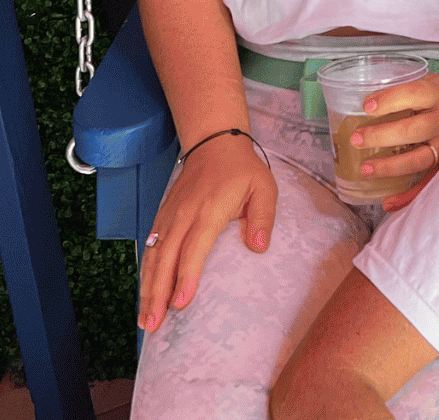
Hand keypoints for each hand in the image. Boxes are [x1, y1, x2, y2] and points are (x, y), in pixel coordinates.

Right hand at [139, 132, 275, 331]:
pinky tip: (144, 295)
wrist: (214, 143)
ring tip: (145, 321)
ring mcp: (169, 216)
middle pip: (166, 258)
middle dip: (158, 294)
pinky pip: (150, 248)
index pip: (194, 247)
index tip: (181, 302)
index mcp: (209, 210)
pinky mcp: (162, 217)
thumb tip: (259, 247)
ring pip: (153, 257)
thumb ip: (262, 217)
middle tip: (154, 325)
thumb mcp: (264, 187)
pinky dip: (145, 273)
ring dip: (147, 289)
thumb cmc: (242, 170)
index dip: (186, 276)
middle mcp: (183, 216)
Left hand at [349, 73, 438, 211]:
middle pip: (413, 130)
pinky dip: (408, 196)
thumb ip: (403, 91)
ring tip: (365, 169)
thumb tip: (360, 102)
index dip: (388, 101)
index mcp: (438, 94)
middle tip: (357, 139)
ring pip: (419, 160)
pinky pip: (428, 183)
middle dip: (381, 136)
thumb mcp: (429, 81)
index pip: (413, 95)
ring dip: (390, 167)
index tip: (366, 106)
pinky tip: (387, 202)